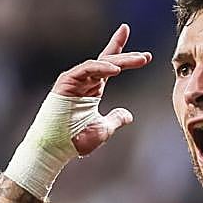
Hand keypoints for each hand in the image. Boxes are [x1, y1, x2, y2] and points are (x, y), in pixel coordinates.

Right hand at [51, 23, 151, 155]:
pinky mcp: (66, 81)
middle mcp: (84, 81)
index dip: (125, 58)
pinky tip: (116, 69)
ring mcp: (75, 80)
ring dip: (120, 61)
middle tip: (146, 56)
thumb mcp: (104, 129)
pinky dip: (101, 67)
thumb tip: (128, 115)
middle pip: (107, 61)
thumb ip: (115, 119)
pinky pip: (87, 69)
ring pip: (100, 63)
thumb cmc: (75, 139)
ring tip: (139, 60)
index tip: (146, 56)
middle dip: (126, 55)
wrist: (56, 147)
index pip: (110, 67)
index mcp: (93, 89)